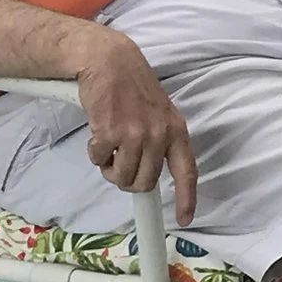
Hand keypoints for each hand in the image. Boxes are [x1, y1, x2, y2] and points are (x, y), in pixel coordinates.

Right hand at [77, 33, 196, 225]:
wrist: (110, 62)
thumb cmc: (133, 88)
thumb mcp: (159, 114)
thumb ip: (160, 142)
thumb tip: (149, 174)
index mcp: (176, 130)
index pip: (187, 170)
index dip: (186, 198)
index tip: (184, 219)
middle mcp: (159, 135)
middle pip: (144, 182)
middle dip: (127, 179)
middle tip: (119, 161)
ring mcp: (135, 134)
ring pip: (120, 177)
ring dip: (109, 167)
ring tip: (109, 143)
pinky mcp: (110, 132)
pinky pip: (98, 161)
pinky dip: (94, 152)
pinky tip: (98, 131)